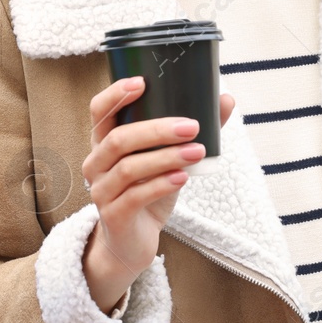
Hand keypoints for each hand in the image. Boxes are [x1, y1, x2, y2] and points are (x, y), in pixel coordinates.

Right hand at [79, 77, 235, 311]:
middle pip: (119, 139)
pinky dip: (161, 184)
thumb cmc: (148, 191)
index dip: (116, 94)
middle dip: (157, 129)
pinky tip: (183, 177)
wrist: (133, 241)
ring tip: (197, 152)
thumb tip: (225, 100)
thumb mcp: (168, 159)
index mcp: (104, 142)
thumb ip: (190, 132)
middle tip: (192, 126)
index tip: (143, 82)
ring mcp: (101, 190)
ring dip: (166, 157)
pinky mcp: (113, 215)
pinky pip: (135, 196)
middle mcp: (96, 163)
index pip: (99, 110)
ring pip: (129, 167)